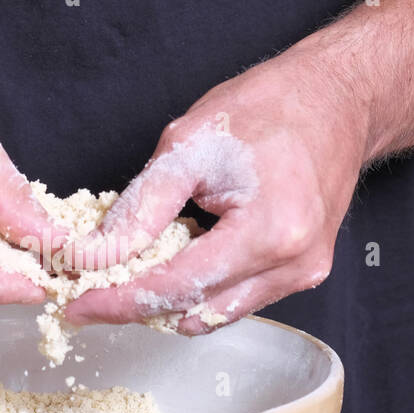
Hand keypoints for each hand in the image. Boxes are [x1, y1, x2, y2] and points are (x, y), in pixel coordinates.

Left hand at [62, 53, 368, 332]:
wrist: (336, 99)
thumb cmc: (270, 108)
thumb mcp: (189, 145)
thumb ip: (141, 208)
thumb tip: (98, 255)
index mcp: (269, 233)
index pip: (177, 287)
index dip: (119, 301)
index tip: (77, 306)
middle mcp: (293, 266)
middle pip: (194, 311)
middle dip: (137, 305)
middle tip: (89, 292)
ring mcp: (303, 274)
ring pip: (214, 313)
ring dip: (168, 300)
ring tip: (130, 270)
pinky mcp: (303, 273)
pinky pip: (237, 299)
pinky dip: (199, 289)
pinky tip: (175, 260)